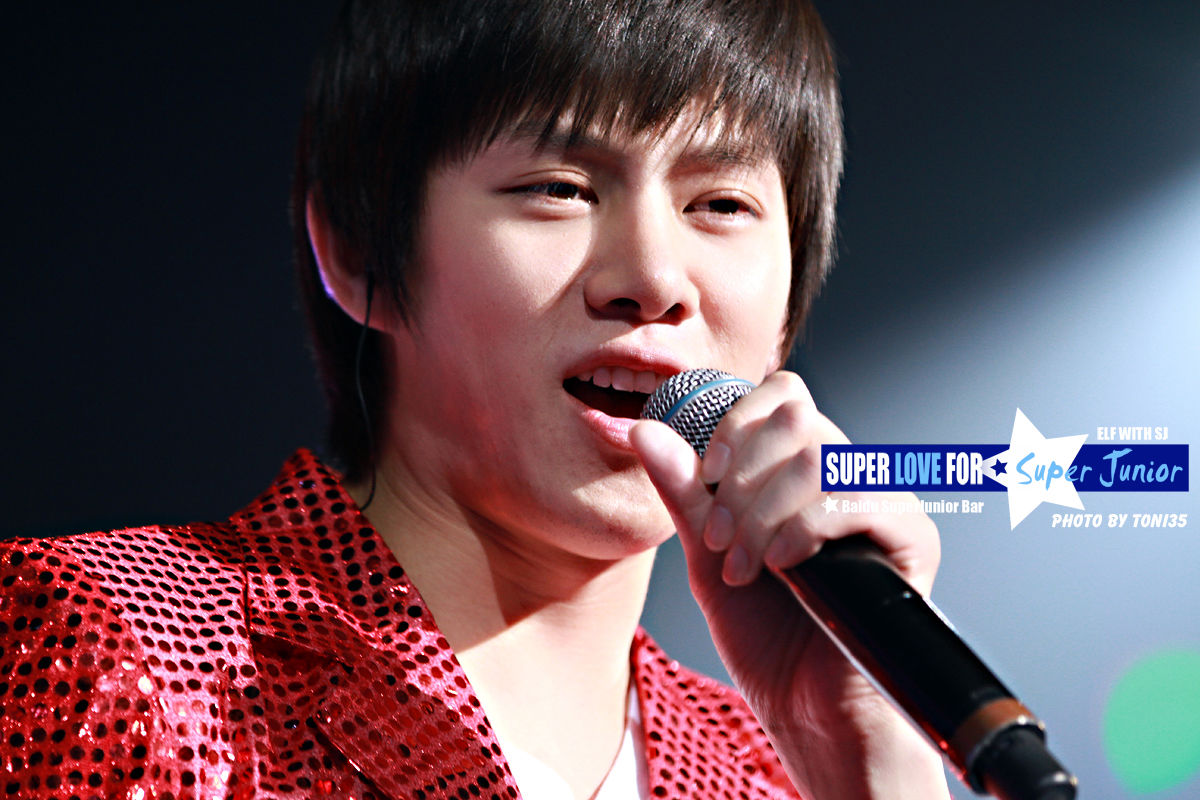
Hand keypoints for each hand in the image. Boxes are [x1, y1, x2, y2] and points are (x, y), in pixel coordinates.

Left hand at [630, 370, 949, 798]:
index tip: (709, 474)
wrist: (808, 713)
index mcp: (804, 472)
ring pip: (822, 456)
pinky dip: (805, 528)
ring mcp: (883, 507)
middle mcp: (849, 479)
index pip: (784, 395)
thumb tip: (645, 428)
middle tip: (721, 536)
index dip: (739, 422)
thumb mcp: (709, 555)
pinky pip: (861, 500)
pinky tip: (782, 567)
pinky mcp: (912, 543)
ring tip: (744, 565)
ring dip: (764, 511)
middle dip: (743, 478)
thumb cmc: (767, 638)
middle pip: (798, 419)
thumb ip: (684, 490)